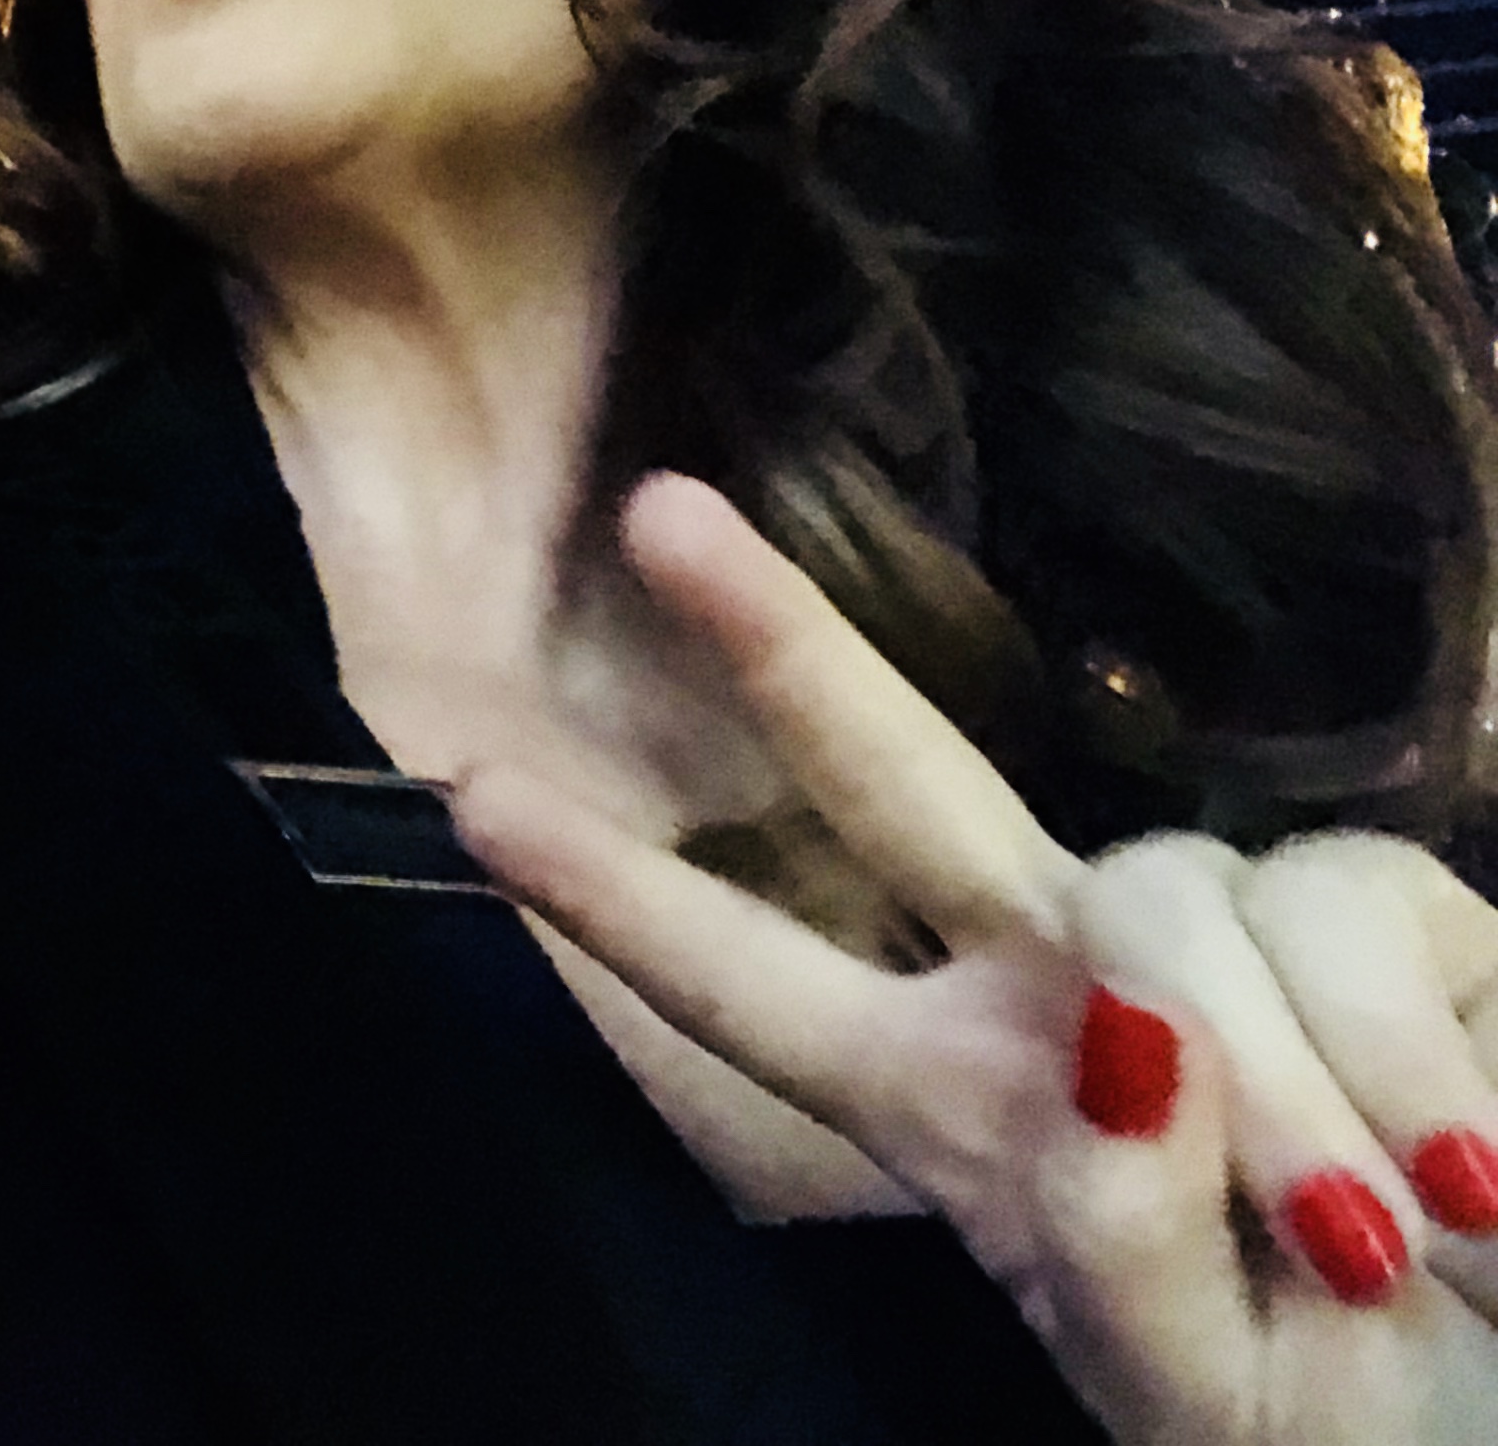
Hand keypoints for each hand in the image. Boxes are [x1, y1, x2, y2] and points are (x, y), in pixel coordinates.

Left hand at [445, 473, 1497, 1445]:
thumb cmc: (1341, 1421)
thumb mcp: (1189, 1393)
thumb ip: (1114, 1237)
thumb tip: (1117, 1031)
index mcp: (963, 1108)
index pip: (755, 988)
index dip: (618, 898)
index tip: (470, 798)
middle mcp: (1062, 985)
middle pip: (897, 781)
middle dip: (780, 647)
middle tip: (651, 513)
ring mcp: (1217, 932)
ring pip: (1166, 900)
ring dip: (1281, 1102)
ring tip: (1384, 1251)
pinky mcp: (1386, 911)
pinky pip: (1347, 911)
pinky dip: (1405, 1060)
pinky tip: (1475, 1174)